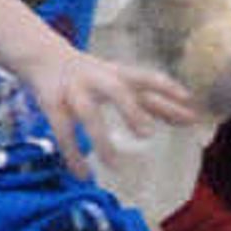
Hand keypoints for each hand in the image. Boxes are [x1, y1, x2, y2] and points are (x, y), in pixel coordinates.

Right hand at [20, 39, 197, 166]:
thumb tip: (189, 114)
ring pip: (87, 113)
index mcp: (116, 72)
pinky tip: (83, 174)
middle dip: (129, 109)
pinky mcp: (52, 104)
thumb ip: (149, 98)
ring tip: (115, 166)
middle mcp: (96, 78)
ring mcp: (73, 90)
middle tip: (147, 134)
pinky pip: (63, 132)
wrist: (41, 55)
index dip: (165, 88)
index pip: (143, 78)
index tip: (187, 101)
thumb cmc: (91, 74)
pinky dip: (73, 155)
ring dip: (100, 139)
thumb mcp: (119, 80)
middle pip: (114, 89)